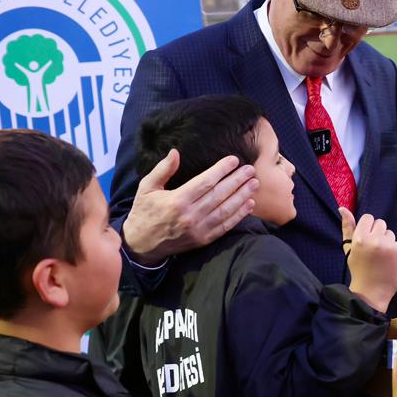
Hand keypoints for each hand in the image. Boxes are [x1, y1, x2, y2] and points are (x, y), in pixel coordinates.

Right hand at [121, 150, 257, 265]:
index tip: (234, 160)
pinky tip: (249, 204)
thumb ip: (162, 169)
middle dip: (237, 181)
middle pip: (219, 195)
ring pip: (226, 210)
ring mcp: (198, 230)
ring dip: (242, 196)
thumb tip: (175, 152)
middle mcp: (190, 216)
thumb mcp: (146, 187)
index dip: (221, 170)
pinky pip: (225, 226)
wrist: (141, 244)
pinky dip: (239, 215)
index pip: (205, 182)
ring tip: (254, 184)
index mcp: (176, 200)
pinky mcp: (203, 240)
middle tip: (250, 169)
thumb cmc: (144, 211)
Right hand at [340, 206, 396, 313]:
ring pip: (390, 233)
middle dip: (378, 233)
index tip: (366, 240)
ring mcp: (389, 246)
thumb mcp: (349, 249)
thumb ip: (347, 228)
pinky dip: (395, 250)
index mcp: (360, 238)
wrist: (372, 292)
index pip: (368, 218)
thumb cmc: (358, 269)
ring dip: (387, 241)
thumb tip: (342, 208)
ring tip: (381, 256)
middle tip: (374, 249)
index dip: (367, 228)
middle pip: (381, 223)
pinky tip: (389, 261)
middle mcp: (375, 239)